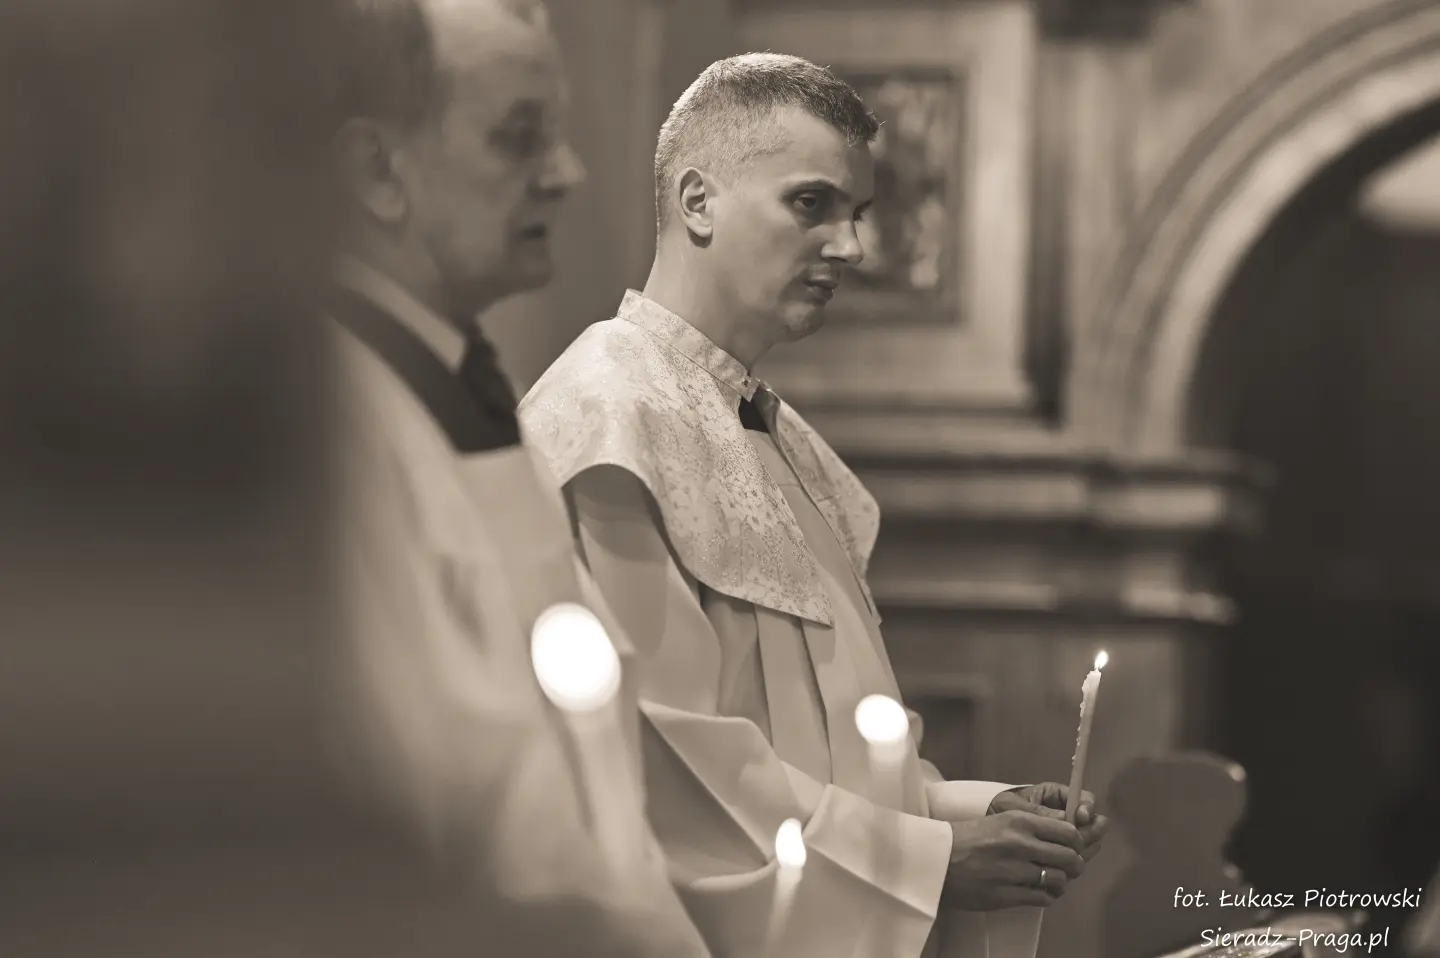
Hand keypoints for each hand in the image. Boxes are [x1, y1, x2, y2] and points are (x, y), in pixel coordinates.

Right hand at [941, 810, 1085, 910]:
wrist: (936, 859)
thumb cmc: (968, 838)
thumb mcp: (1001, 820)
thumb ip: (1032, 826)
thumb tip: (1066, 836)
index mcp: (1019, 821)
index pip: (1068, 831)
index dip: (1076, 842)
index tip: (1073, 847)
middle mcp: (1021, 844)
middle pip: (1069, 857)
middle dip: (1074, 864)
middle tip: (1068, 867)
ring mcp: (1014, 871)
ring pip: (1059, 880)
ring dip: (1061, 882)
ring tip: (1053, 881)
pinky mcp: (1006, 895)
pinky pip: (1042, 898)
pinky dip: (1047, 896)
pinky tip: (1039, 891)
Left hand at [990, 784, 1108, 861]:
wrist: (982, 832)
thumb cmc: (997, 810)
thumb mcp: (1015, 808)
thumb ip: (1041, 813)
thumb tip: (1068, 819)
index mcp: (1057, 796)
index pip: (1085, 799)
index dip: (1087, 808)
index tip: (1081, 817)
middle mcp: (1066, 816)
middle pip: (1093, 824)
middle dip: (1089, 834)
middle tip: (1079, 844)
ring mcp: (1065, 837)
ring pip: (1088, 844)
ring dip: (1083, 851)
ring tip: (1071, 858)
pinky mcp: (1061, 855)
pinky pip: (1076, 859)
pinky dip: (1073, 864)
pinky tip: (1064, 870)